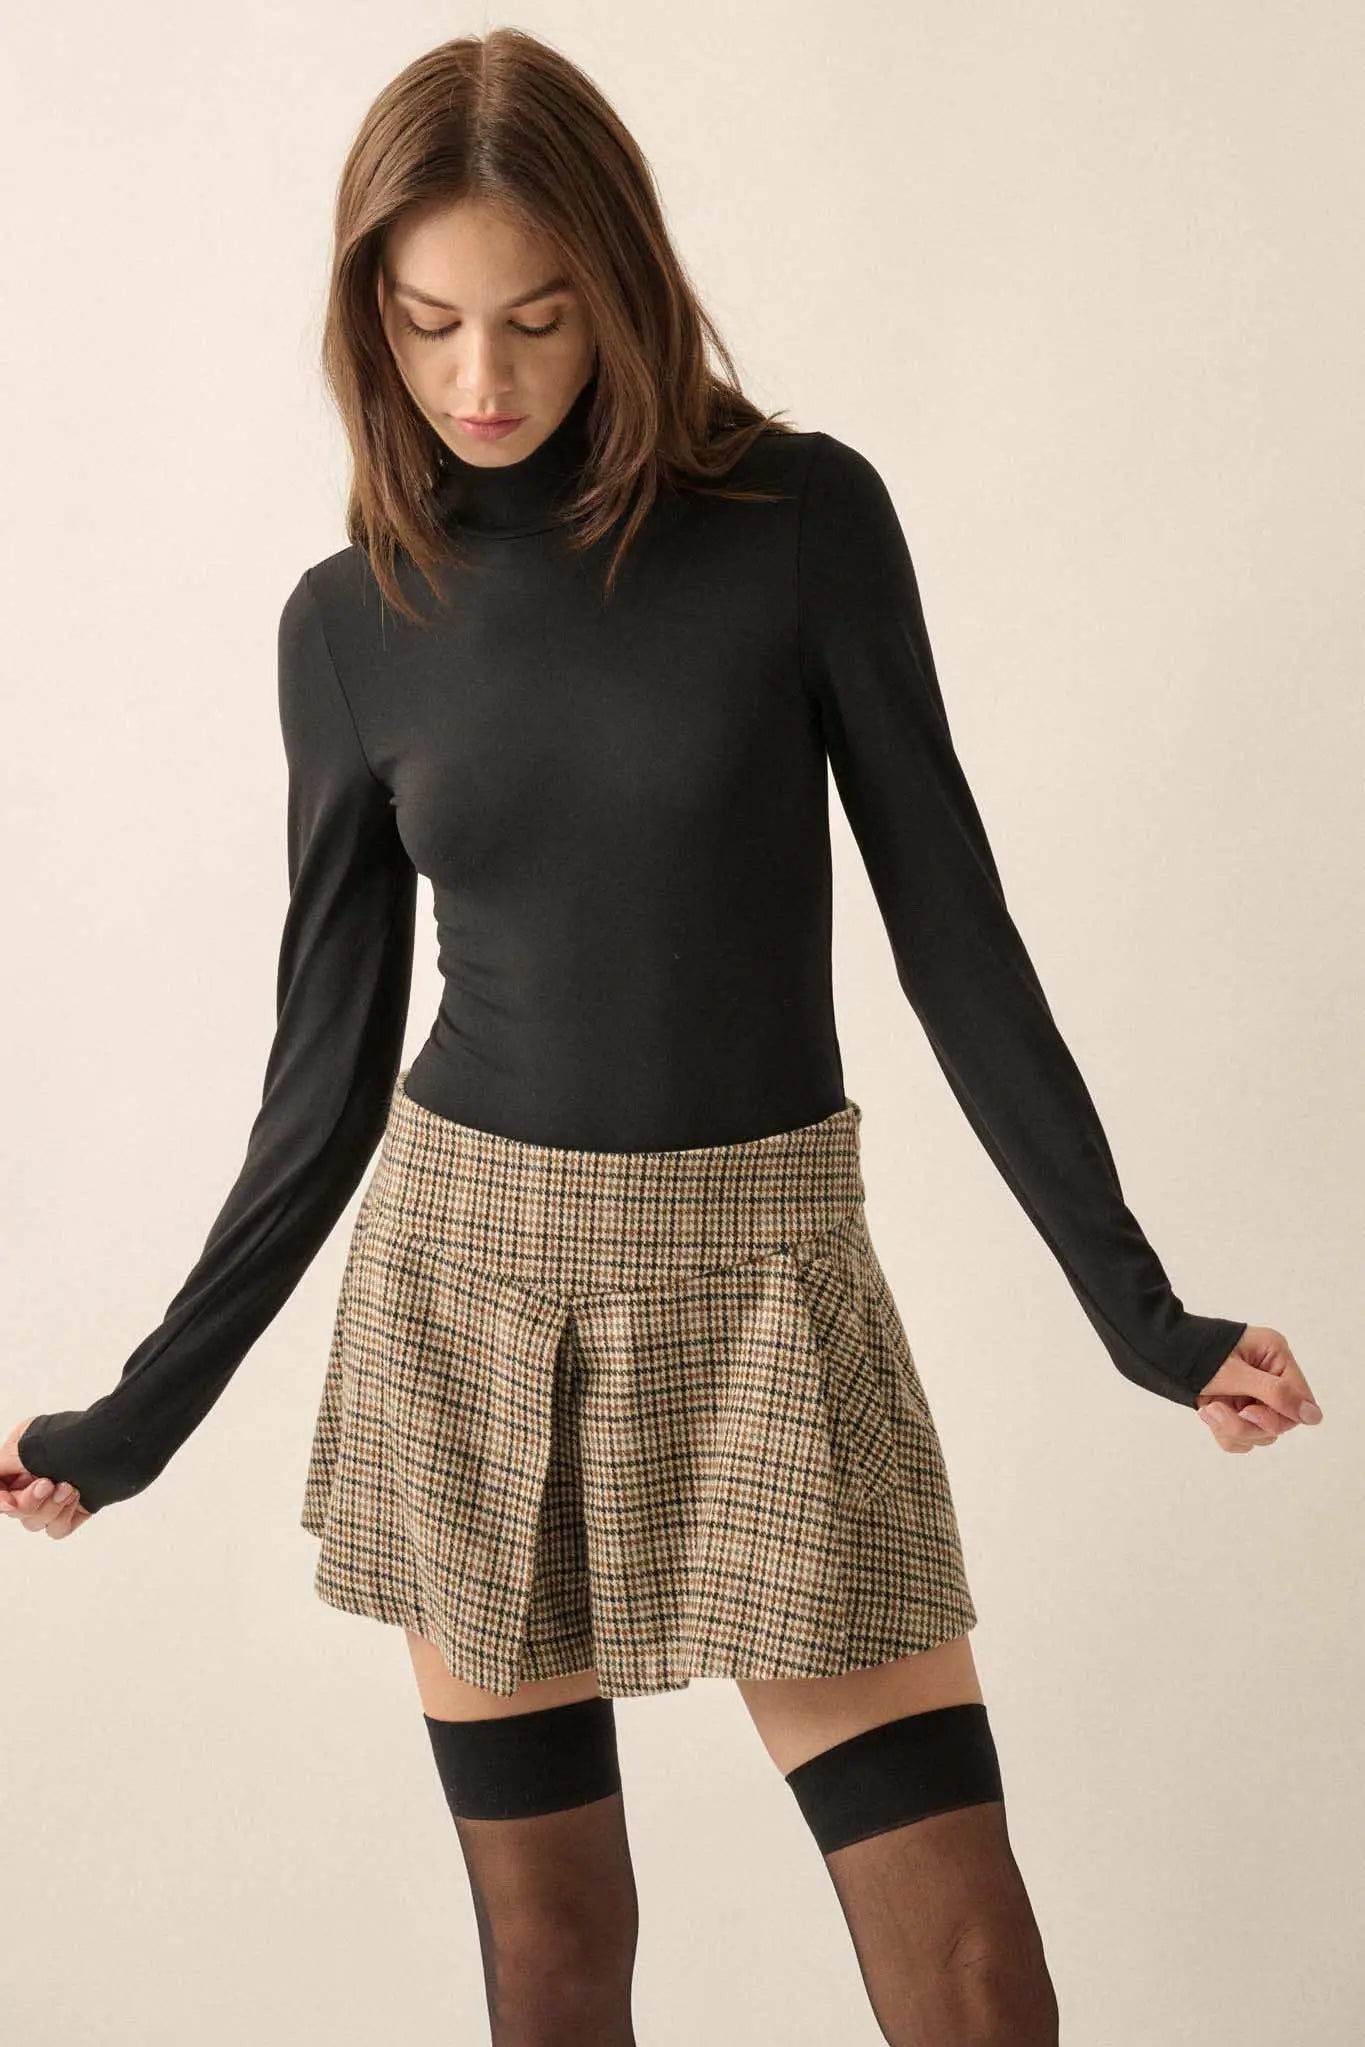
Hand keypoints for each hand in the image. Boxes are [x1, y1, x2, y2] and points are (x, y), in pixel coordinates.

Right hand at [0, 1418, 92, 1536]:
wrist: (121, 1445)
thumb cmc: (78, 1438)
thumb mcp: (29, 1445)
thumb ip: (2, 1464)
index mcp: (21, 1457)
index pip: (0, 1487)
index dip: (1, 1499)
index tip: (10, 1503)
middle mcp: (36, 1476)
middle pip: (16, 1510)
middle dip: (30, 1501)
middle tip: (49, 1484)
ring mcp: (56, 1494)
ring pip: (34, 1523)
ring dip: (49, 1508)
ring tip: (69, 1487)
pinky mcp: (75, 1508)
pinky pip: (57, 1529)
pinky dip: (63, 1517)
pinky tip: (77, 1497)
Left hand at [1193, 1326, 1320, 1453]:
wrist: (1156, 1352)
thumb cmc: (1194, 1354)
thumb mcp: (1235, 1374)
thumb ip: (1276, 1394)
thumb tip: (1314, 1416)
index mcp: (1276, 1356)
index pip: (1299, 1402)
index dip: (1278, 1415)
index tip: (1249, 1410)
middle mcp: (1269, 1375)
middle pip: (1279, 1421)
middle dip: (1248, 1424)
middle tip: (1218, 1409)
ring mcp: (1253, 1392)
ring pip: (1260, 1433)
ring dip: (1232, 1428)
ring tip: (1208, 1409)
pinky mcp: (1237, 1406)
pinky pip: (1243, 1436)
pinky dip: (1224, 1431)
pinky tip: (1206, 1412)